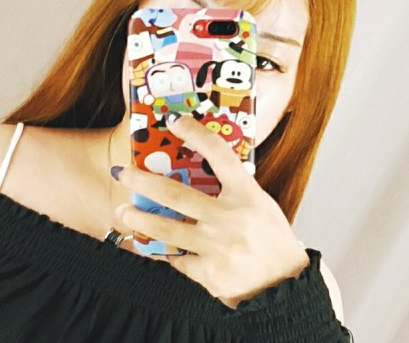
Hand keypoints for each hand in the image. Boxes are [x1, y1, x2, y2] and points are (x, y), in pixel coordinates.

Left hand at [114, 114, 309, 307]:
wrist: (285, 286)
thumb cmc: (271, 238)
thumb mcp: (259, 203)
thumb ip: (232, 188)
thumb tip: (197, 169)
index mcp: (246, 194)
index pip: (219, 154)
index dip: (195, 134)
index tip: (174, 121)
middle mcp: (230, 217)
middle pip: (175, 193)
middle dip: (142, 181)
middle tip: (122, 173)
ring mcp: (218, 247)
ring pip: (167, 229)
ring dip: (139, 219)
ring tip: (122, 212)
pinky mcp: (210, 274)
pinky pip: (177, 259)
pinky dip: (163, 251)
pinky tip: (150, 245)